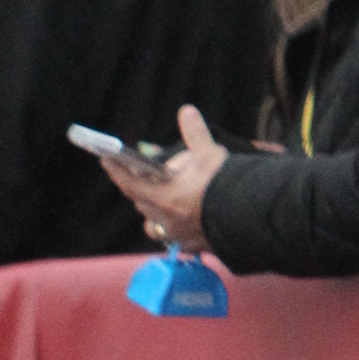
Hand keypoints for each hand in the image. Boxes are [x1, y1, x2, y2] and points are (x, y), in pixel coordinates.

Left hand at [101, 104, 227, 247]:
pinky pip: (176, 238)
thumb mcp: (211, 155)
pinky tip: (184, 221)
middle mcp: (166, 221)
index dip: (116, 171)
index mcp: (163, 198)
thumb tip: (186, 111)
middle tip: (143, 176)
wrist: (253, 218)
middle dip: (141, 189)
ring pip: (155, 224)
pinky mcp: (193, 247)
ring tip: (163, 200)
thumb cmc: (227, 186)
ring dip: (155, 212)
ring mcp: (178, 236)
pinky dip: (175, 228)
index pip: (130, 183)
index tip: (105, 160)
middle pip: (143, 203)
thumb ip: (195, 135)